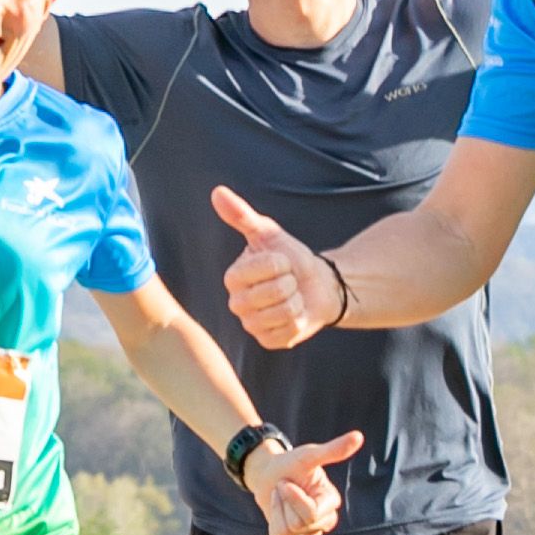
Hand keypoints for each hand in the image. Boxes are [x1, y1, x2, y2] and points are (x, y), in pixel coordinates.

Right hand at [214, 188, 341, 348]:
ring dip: (297, 301)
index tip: (282, 261)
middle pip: (275, 292)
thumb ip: (241, 215)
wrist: (317, 286)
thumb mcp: (269, 234)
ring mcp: (252, 325)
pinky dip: (300, 320)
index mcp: (232, 278)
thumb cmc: (291, 258)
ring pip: (283, 312)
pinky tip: (295, 314)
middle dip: (291, 282)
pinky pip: (289, 331)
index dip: (280, 262)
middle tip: (289, 280)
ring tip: (293, 297)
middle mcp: (236, 304)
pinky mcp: (268, 341)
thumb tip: (217, 192)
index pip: (262, 268)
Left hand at [240, 425, 365, 534]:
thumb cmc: (291, 464)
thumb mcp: (309, 455)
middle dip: (284, 504)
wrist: (268, 475)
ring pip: (287, 533)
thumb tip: (358, 436)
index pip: (311, 513)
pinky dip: (272, 524)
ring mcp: (310, 534)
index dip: (293, 498)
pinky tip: (278, 511)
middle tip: (283, 488)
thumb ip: (333, 450)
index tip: (285, 482)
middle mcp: (325, 521)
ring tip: (280, 498)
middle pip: (299, 525)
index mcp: (332, 501)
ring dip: (277, 511)